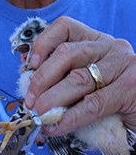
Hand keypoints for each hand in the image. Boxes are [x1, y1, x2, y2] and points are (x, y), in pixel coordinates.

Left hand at [24, 16, 135, 135]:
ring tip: (39, 115)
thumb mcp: (90, 80)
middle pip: (66, 53)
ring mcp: (122, 65)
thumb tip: (31, 89)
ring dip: (51, 99)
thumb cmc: (114, 99)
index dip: (43, 43)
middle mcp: (110, 47)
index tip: (31, 64)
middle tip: (30, 102)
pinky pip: (92, 104)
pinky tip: (56, 127)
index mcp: (96, 40)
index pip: (65, 27)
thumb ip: (66, 77)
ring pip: (77, 78)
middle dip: (41, 79)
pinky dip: (69, 118)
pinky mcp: (130, 88)